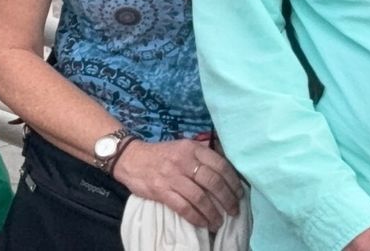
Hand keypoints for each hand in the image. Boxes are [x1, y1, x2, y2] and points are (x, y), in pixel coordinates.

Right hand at [110, 137, 242, 231]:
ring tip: (219, 222)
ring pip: (200, 198)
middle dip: (228, 200)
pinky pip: (184, 207)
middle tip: (233, 211)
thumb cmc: (161, 155)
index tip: (239, 194)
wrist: (130, 158)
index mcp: (191, 148)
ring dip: (213, 213)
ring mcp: (172, 176)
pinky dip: (197, 218)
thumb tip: (227, 174)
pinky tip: (203, 223)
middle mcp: (183, 161)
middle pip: (213, 183)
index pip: (220, 165)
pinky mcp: (161, 190)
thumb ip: (202, 156)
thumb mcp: (182, 147)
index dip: (233, 182)